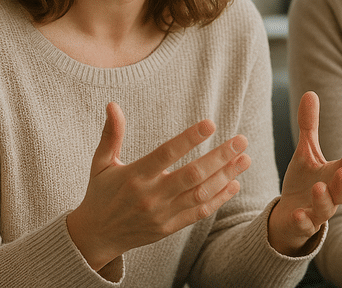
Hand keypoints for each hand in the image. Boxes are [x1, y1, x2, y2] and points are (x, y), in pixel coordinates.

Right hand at [67, 102, 250, 270]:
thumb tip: (112, 104)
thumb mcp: (100, 163)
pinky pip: (199, 213)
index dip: (189, 138)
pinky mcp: (169, 228)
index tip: (210, 124)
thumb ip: (110, 134)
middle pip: (192, 174)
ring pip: (200, 193)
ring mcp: (162, 214)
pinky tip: (234, 183)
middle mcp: (151, 196)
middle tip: (241, 140)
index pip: (166, 154)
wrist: (96, 236)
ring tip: (245, 159)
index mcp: (135, 176)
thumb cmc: (100, 193)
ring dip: (226, 176)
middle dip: (219, 156)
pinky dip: (219, 199)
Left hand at [269, 91, 341, 255]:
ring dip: (324, 199)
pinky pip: (306, 225)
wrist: (290, 215)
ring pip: (326, 209)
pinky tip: (298, 213)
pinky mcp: (303, 224)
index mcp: (334, 176)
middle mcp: (331, 195)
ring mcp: (318, 212)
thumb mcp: (306, 152)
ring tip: (318, 187)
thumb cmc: (304, 181)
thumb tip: (311, 92)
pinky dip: (303, 220)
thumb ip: (310, 126)